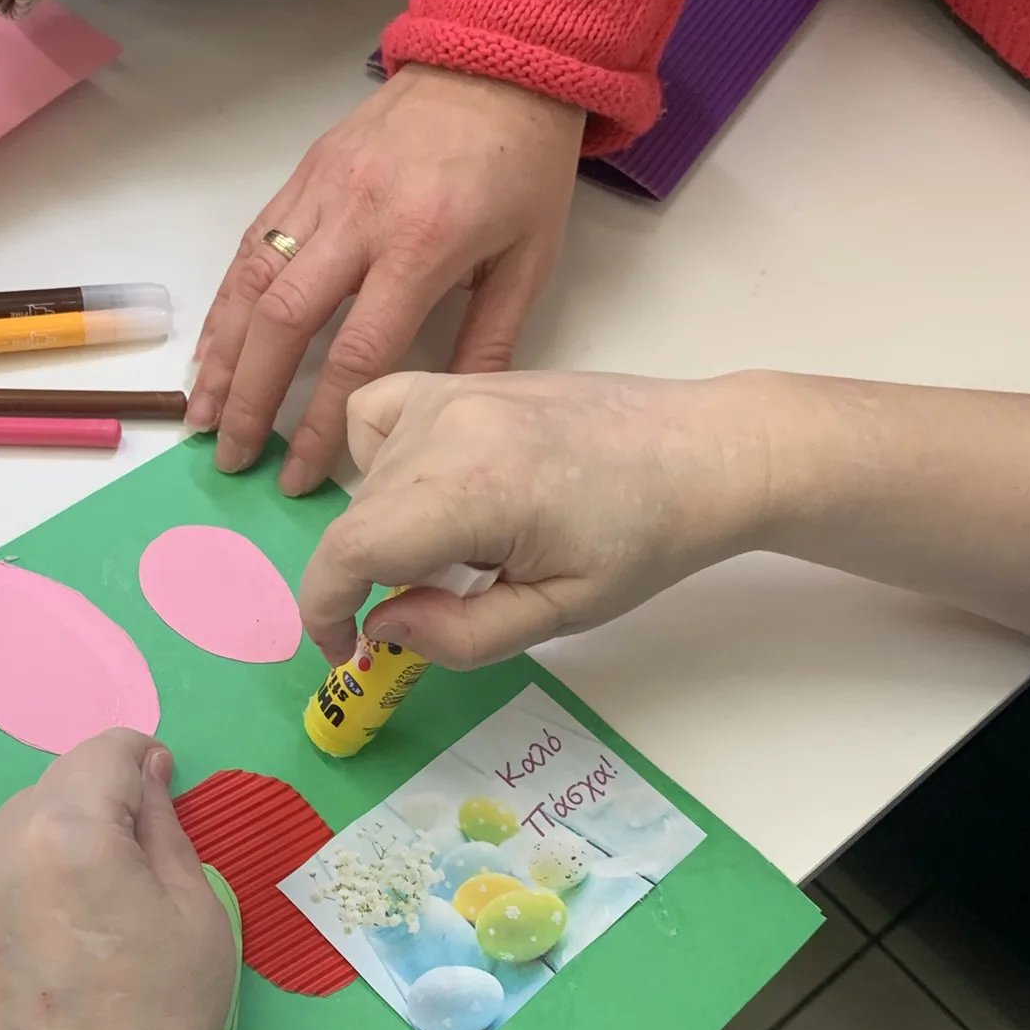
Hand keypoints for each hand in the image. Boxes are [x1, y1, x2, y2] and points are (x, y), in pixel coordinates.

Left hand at [0, 730, 236, 1029]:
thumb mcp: (199, 922)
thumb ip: (164, 827)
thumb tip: (140, 773)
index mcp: (61, 833)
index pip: (99, 755)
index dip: (136, 765)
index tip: (152, 791)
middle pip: (39, 811)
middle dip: (79, 835)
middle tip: (114, 912)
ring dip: (23, 889)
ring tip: (58, 973)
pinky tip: (12, 1008)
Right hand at [188, 64, 585, 496]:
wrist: (499, 59)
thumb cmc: (522, 166)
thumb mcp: (528, 261)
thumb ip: (487, 343)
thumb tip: (445, 418)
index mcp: (421, 247)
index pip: (356, 353)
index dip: (320, 422)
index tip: (301, 475)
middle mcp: (359, 219)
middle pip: (284, 322)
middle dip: (250, 398)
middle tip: (232, 456)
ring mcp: (323, 192)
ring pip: (251, 282)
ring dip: (220, 355)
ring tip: (200, 415)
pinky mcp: (305, 173)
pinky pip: (253, 244)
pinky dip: (224, 302)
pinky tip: (211, 348)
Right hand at [298, 369, 774, 667]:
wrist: (703, 452)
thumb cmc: (643, 539)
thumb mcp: (560, 613)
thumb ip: (460, 635)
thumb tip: (381, 628)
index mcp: (473, 489)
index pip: (349, 550)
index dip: (326, 611)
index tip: (348, 649)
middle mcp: (446, 426)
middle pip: (355, 520)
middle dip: (370, 578)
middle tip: (441, 604)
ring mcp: (450, 393)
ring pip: (366, 478)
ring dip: (387, 526)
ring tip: (464, 544)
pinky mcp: (460, 380)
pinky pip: (378, 416)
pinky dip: (382, 459)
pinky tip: (433, 486)